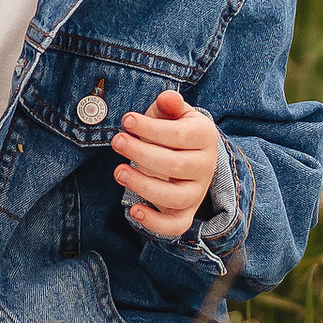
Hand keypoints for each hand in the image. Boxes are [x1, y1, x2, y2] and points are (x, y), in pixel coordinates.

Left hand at [112, 89, 220, 239]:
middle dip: (142, 154)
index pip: (180, 135)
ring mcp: (197, 191)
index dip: (151, 129)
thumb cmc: (174, 129)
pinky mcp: (186, 212)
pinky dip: (155, 223)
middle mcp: (206, 166)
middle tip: (117, 141)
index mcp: (205, 136)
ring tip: (118, 172)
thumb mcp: (173, 113)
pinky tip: (133, 210)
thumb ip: (169, 105)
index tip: (126, 120)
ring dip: (144, 186)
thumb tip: (168, 97)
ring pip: (176, 197)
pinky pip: (176, 225)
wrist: (188, 154)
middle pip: (176, 166)